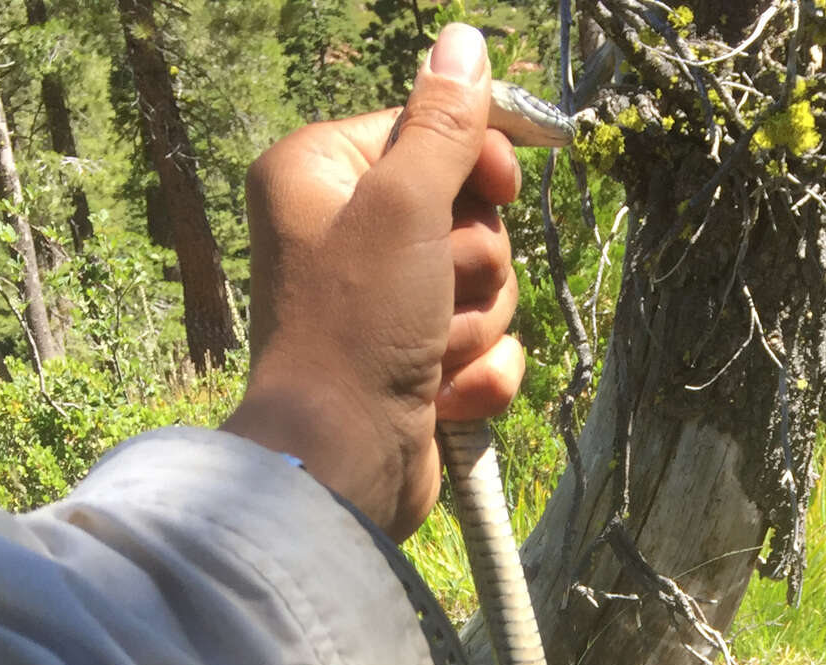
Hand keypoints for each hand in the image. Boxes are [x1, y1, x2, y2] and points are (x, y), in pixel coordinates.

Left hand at [224, 22, 524, 539]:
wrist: (343, 461)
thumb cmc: (356, 328)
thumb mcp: (402, 206)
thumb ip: (442, 126)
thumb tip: (464, 40)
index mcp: (326, 176)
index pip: (431, 134)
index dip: (476, 163)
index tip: (499, 185)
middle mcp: (351, 235)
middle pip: (469, 215)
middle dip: (471, 266)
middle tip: (433, 295)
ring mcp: (389, 307)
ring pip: (486, 287)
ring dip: (473, 326)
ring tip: (428, 356)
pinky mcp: (420, 367)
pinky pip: (489, 350)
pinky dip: (477, 376)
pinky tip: (440, 397)